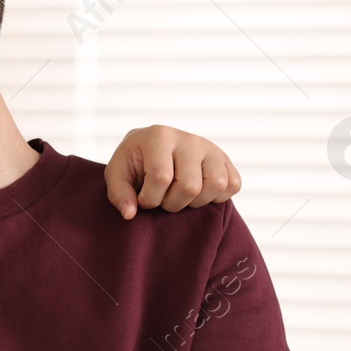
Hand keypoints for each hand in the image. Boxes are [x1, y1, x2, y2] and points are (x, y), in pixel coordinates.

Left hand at [105, 125, 240, 219]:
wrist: (151, 148)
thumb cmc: (133, 164)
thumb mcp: (117, 175)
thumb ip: (118, 194)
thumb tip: (130, 213)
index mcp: (159, 136)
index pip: (161, 178)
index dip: (150, 199)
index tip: (142, 198)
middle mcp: (189, 139)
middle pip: (190, 187)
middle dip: (172, 204)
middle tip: (162, 198)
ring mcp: (210, 148)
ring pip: (216, 186)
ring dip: (195, 202)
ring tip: (179, 196)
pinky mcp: (225, 159)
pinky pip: (233, 185)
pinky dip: (217, 197)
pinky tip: (197, 194)